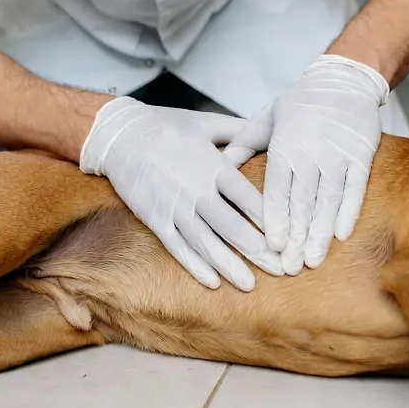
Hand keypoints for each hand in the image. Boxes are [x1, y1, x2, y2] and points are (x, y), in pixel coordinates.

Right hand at [80, 97, 282, 290]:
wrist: (120, 134)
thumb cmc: (165, 124)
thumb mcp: (207, 122)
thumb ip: (239, 130)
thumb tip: (270, 128)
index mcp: (214, 166)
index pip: (250, 200)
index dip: (271, 221)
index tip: (289, 238)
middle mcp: (197, 191)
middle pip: (234, 227)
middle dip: (259, 251)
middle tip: (281, 270)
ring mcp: (175, 208)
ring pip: (207, 243)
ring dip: (229, 266)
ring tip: (250, 285)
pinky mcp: (155, 219)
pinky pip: (178, 247)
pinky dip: (194, 265)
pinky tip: (212, 281)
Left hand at [223, 55, 388, 274]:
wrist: (343, 80)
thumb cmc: (300, 101)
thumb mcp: (265, 117)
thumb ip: (243, 143)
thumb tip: (218, 166)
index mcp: (284, 146)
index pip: (278, 190)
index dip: (276, 219)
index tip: (272, 246)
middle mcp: (311, 153)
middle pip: (302, 203)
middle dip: (296, 237)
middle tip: (290, 266)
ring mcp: (338, 156)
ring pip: (328, 201)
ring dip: (320, 233)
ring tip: (312, 260)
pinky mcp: (361, 157)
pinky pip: (355, 189)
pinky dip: (349, 213)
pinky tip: (341, 235)